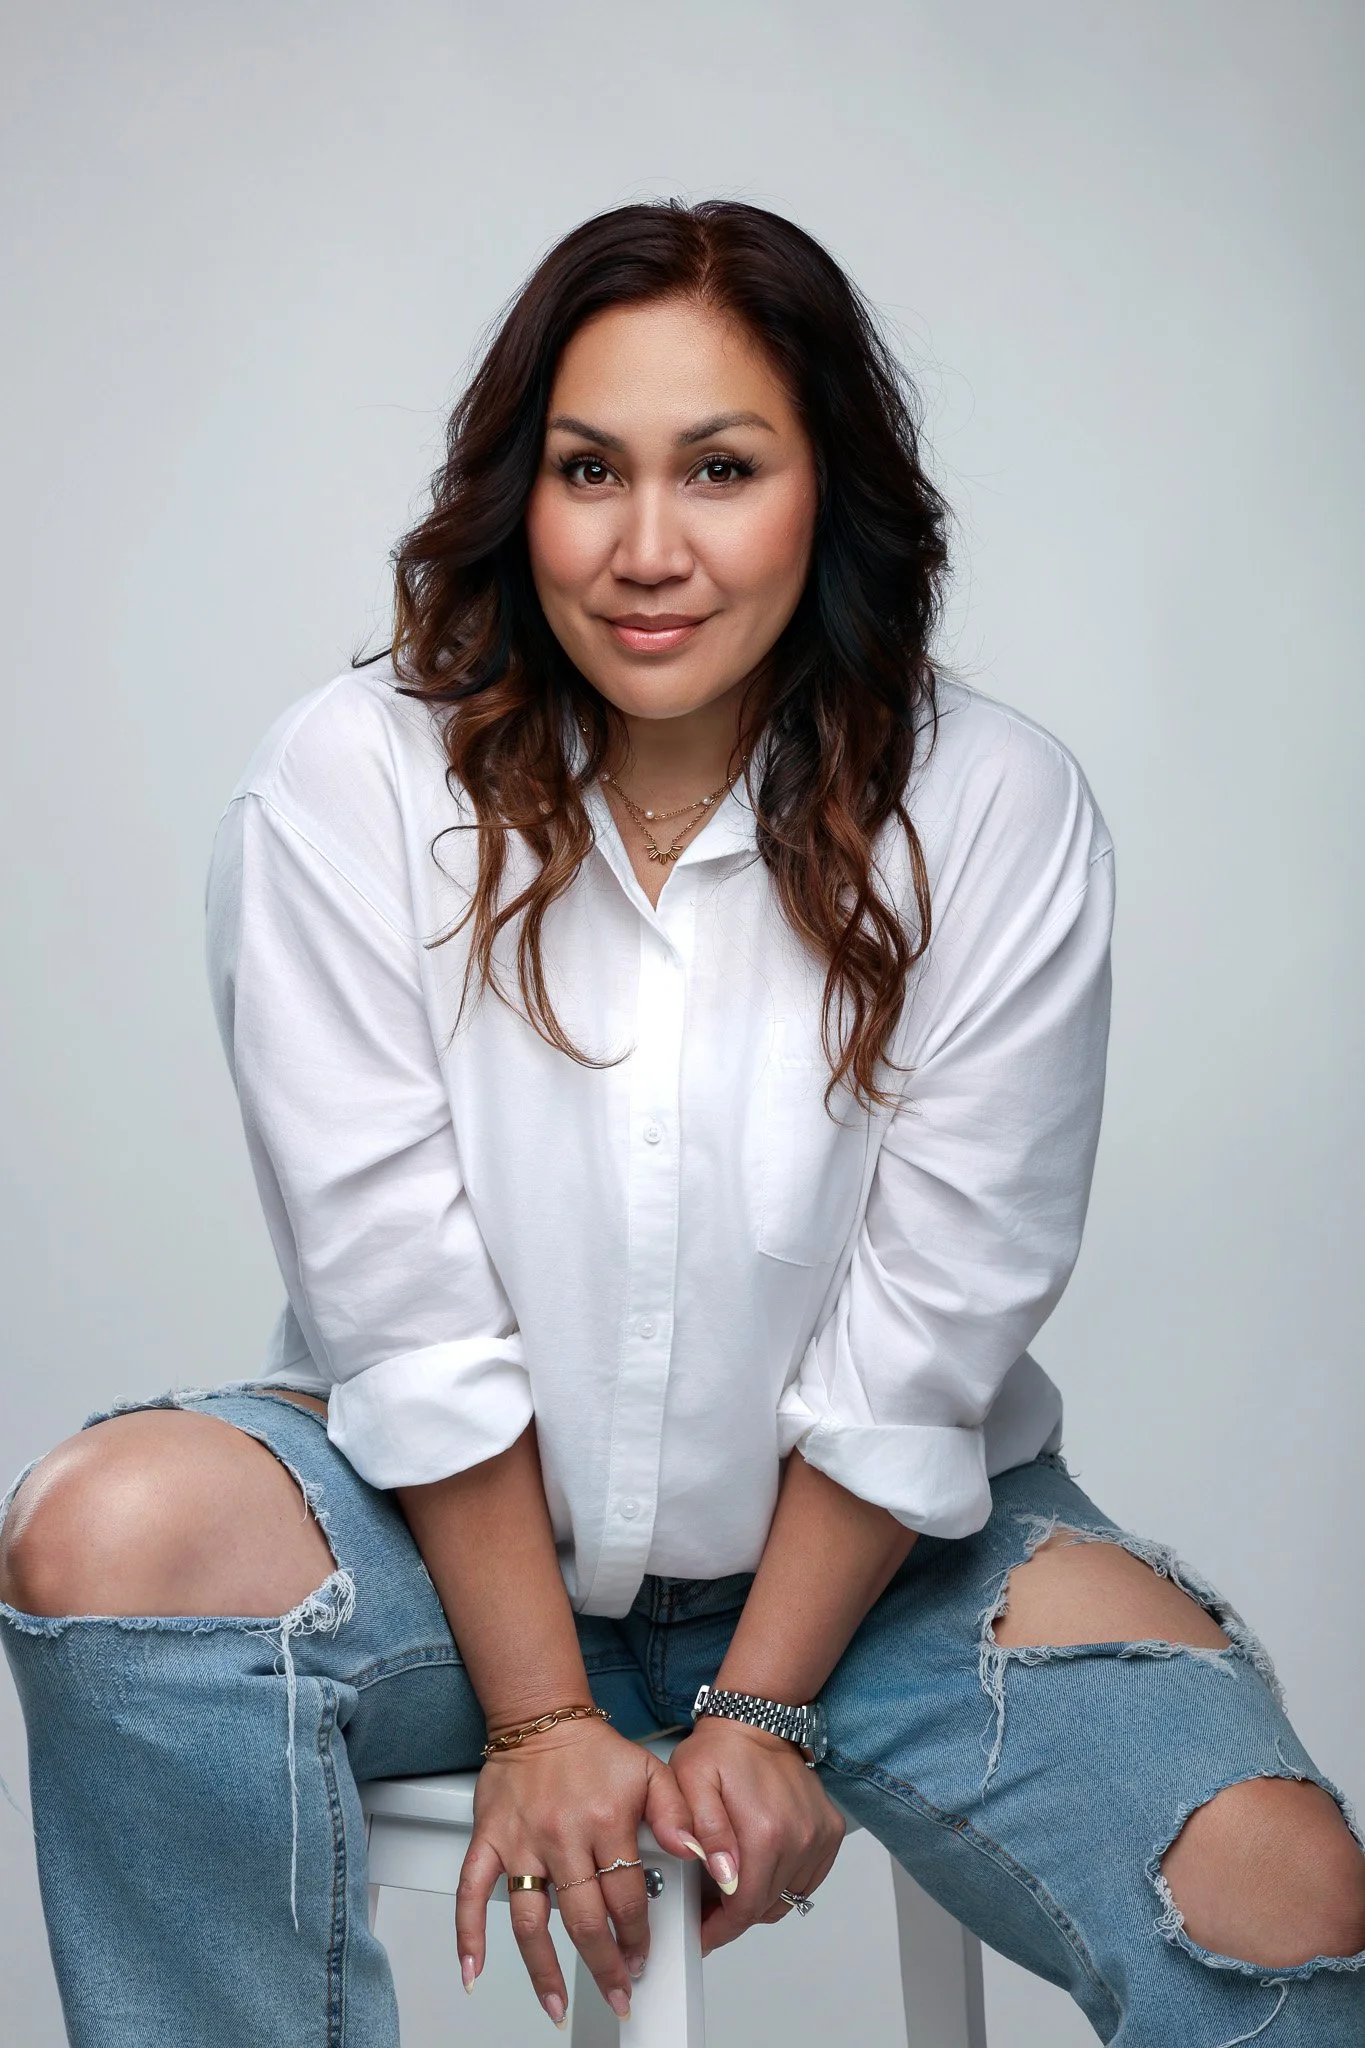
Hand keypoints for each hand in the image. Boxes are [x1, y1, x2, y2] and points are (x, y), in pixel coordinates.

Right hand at [455, 1719, 699, 2027]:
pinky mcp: (488, 1840)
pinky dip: (467, 1935)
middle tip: (616, 1992)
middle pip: (584, 1920)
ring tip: (558, 2005)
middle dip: (604, 1965)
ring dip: (545, 1971)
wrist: (543, 1717)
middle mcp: (562, 1836)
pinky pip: (471, 1892)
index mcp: (605, 1821)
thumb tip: (700, 1856)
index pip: (626, 1897)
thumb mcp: (652, 1773)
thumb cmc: (595, 1752)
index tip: (642, 1957)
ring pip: (531, 1921)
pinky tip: (472, 1970)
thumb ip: (680, 1815)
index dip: (637, 1935)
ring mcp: (522, 1842)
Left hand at [669, 1717, 845, 1953]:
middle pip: (765, 1907)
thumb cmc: (721, 1752)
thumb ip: (704, 1831)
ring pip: (787, 1899)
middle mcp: (799, 1836)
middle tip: (710, 1903)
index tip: (704, 1932)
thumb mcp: (691, 1784)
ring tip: (733, 1879)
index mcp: (765, 1831)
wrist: (757, 1723)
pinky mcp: (830, 1832)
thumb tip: (722, 1875)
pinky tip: (762, 1863)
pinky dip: (784, 1882)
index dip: (721, 1928)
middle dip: (734, 1915)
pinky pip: (807, 1882)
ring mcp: (818, 1835)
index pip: (745, 1908)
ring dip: (759, 1898)